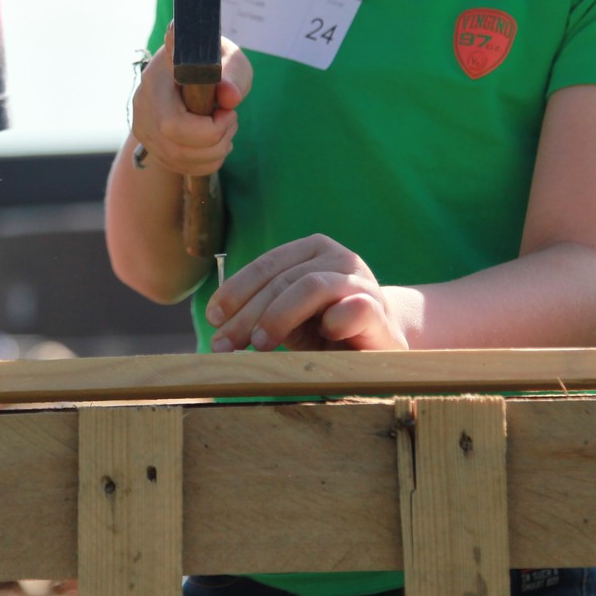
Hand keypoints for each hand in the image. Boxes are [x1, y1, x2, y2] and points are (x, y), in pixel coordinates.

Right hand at [130, 21, 251, 177]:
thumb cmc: (213, 61)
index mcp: (156, 78)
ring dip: (214, 152)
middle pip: (175, 148)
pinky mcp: (150, 142)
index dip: (207, 129)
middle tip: (231, 120)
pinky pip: (179, 165)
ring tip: (226, 128)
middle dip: (215, 142)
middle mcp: (143, 104)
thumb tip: (230, 97)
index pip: (172, 123)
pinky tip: (215, 141)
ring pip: (178, 160)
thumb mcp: (229, 58)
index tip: (228, 110)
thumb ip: (233, 75)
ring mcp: (143, 126)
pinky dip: (206, 161)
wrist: (189, 66)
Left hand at [204, 234, 410, 352]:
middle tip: (224, 343)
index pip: (267, 265)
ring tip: (259, 344)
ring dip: (278, 316)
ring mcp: (361, 281)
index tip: (212, 318)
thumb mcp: (291, 319)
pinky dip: (334, 320)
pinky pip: (354, 308)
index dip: (235, 290)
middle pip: (282, 279)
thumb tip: (218, 330)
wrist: (382, 343)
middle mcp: (338, 257)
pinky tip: (321, 336)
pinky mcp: (379, 310)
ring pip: (311, 286)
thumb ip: (262, 314)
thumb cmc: (328, 330)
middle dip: (247, 313)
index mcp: (312, 251)